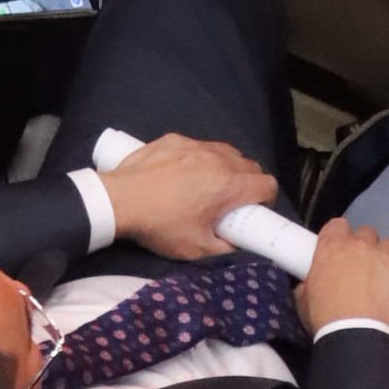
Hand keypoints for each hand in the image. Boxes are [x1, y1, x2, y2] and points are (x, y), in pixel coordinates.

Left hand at [97, 133, 275, 257]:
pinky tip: (180, 175)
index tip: (252, 213)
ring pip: (227, 152)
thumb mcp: (195, 250)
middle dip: (248, 184)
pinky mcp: (177, 138)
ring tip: (208, 186)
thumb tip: (238, 246)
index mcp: (229, 185)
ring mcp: (197, 145)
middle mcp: (220, 159)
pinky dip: (200, 159)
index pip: (267, 185)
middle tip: (230, 203)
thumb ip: (224, 249)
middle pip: (251, 166)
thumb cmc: (161, 225)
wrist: (121, 200)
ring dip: (227, 168)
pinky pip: (200, 146)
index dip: (265, 201)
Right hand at [298, 218, 388, 337]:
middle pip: (367, 234)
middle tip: (362, 271)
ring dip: (387, 259)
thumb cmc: (327, 321)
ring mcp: (388, 255)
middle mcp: (361, 244)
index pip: (338, 225)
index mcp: (333, 247)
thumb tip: (306, 284)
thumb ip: (306, 286)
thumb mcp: (305, 303)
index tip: (340, 252)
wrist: (357, 337)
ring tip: (384, 281)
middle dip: (365, 249)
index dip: (339, 237)